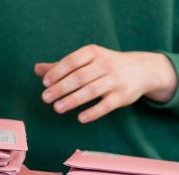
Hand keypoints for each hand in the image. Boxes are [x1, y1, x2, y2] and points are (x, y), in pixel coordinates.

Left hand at [35, 45, 177, 122]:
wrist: (141, 70)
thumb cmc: (106, 65)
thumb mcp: (87, 60)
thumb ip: (62, 66)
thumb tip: (37, 69)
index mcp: (94, 53)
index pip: (72, 61)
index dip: (57, 72)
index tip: (45, 83)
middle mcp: (105, 65)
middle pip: (80, 77)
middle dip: (61, 88)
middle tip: (45, 98)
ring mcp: (115, 81)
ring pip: (91, 91)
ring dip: (73, 100)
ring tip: (57, 108)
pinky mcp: (122, 96)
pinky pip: (106, 105)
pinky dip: (93, 112)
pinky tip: (80, 118)